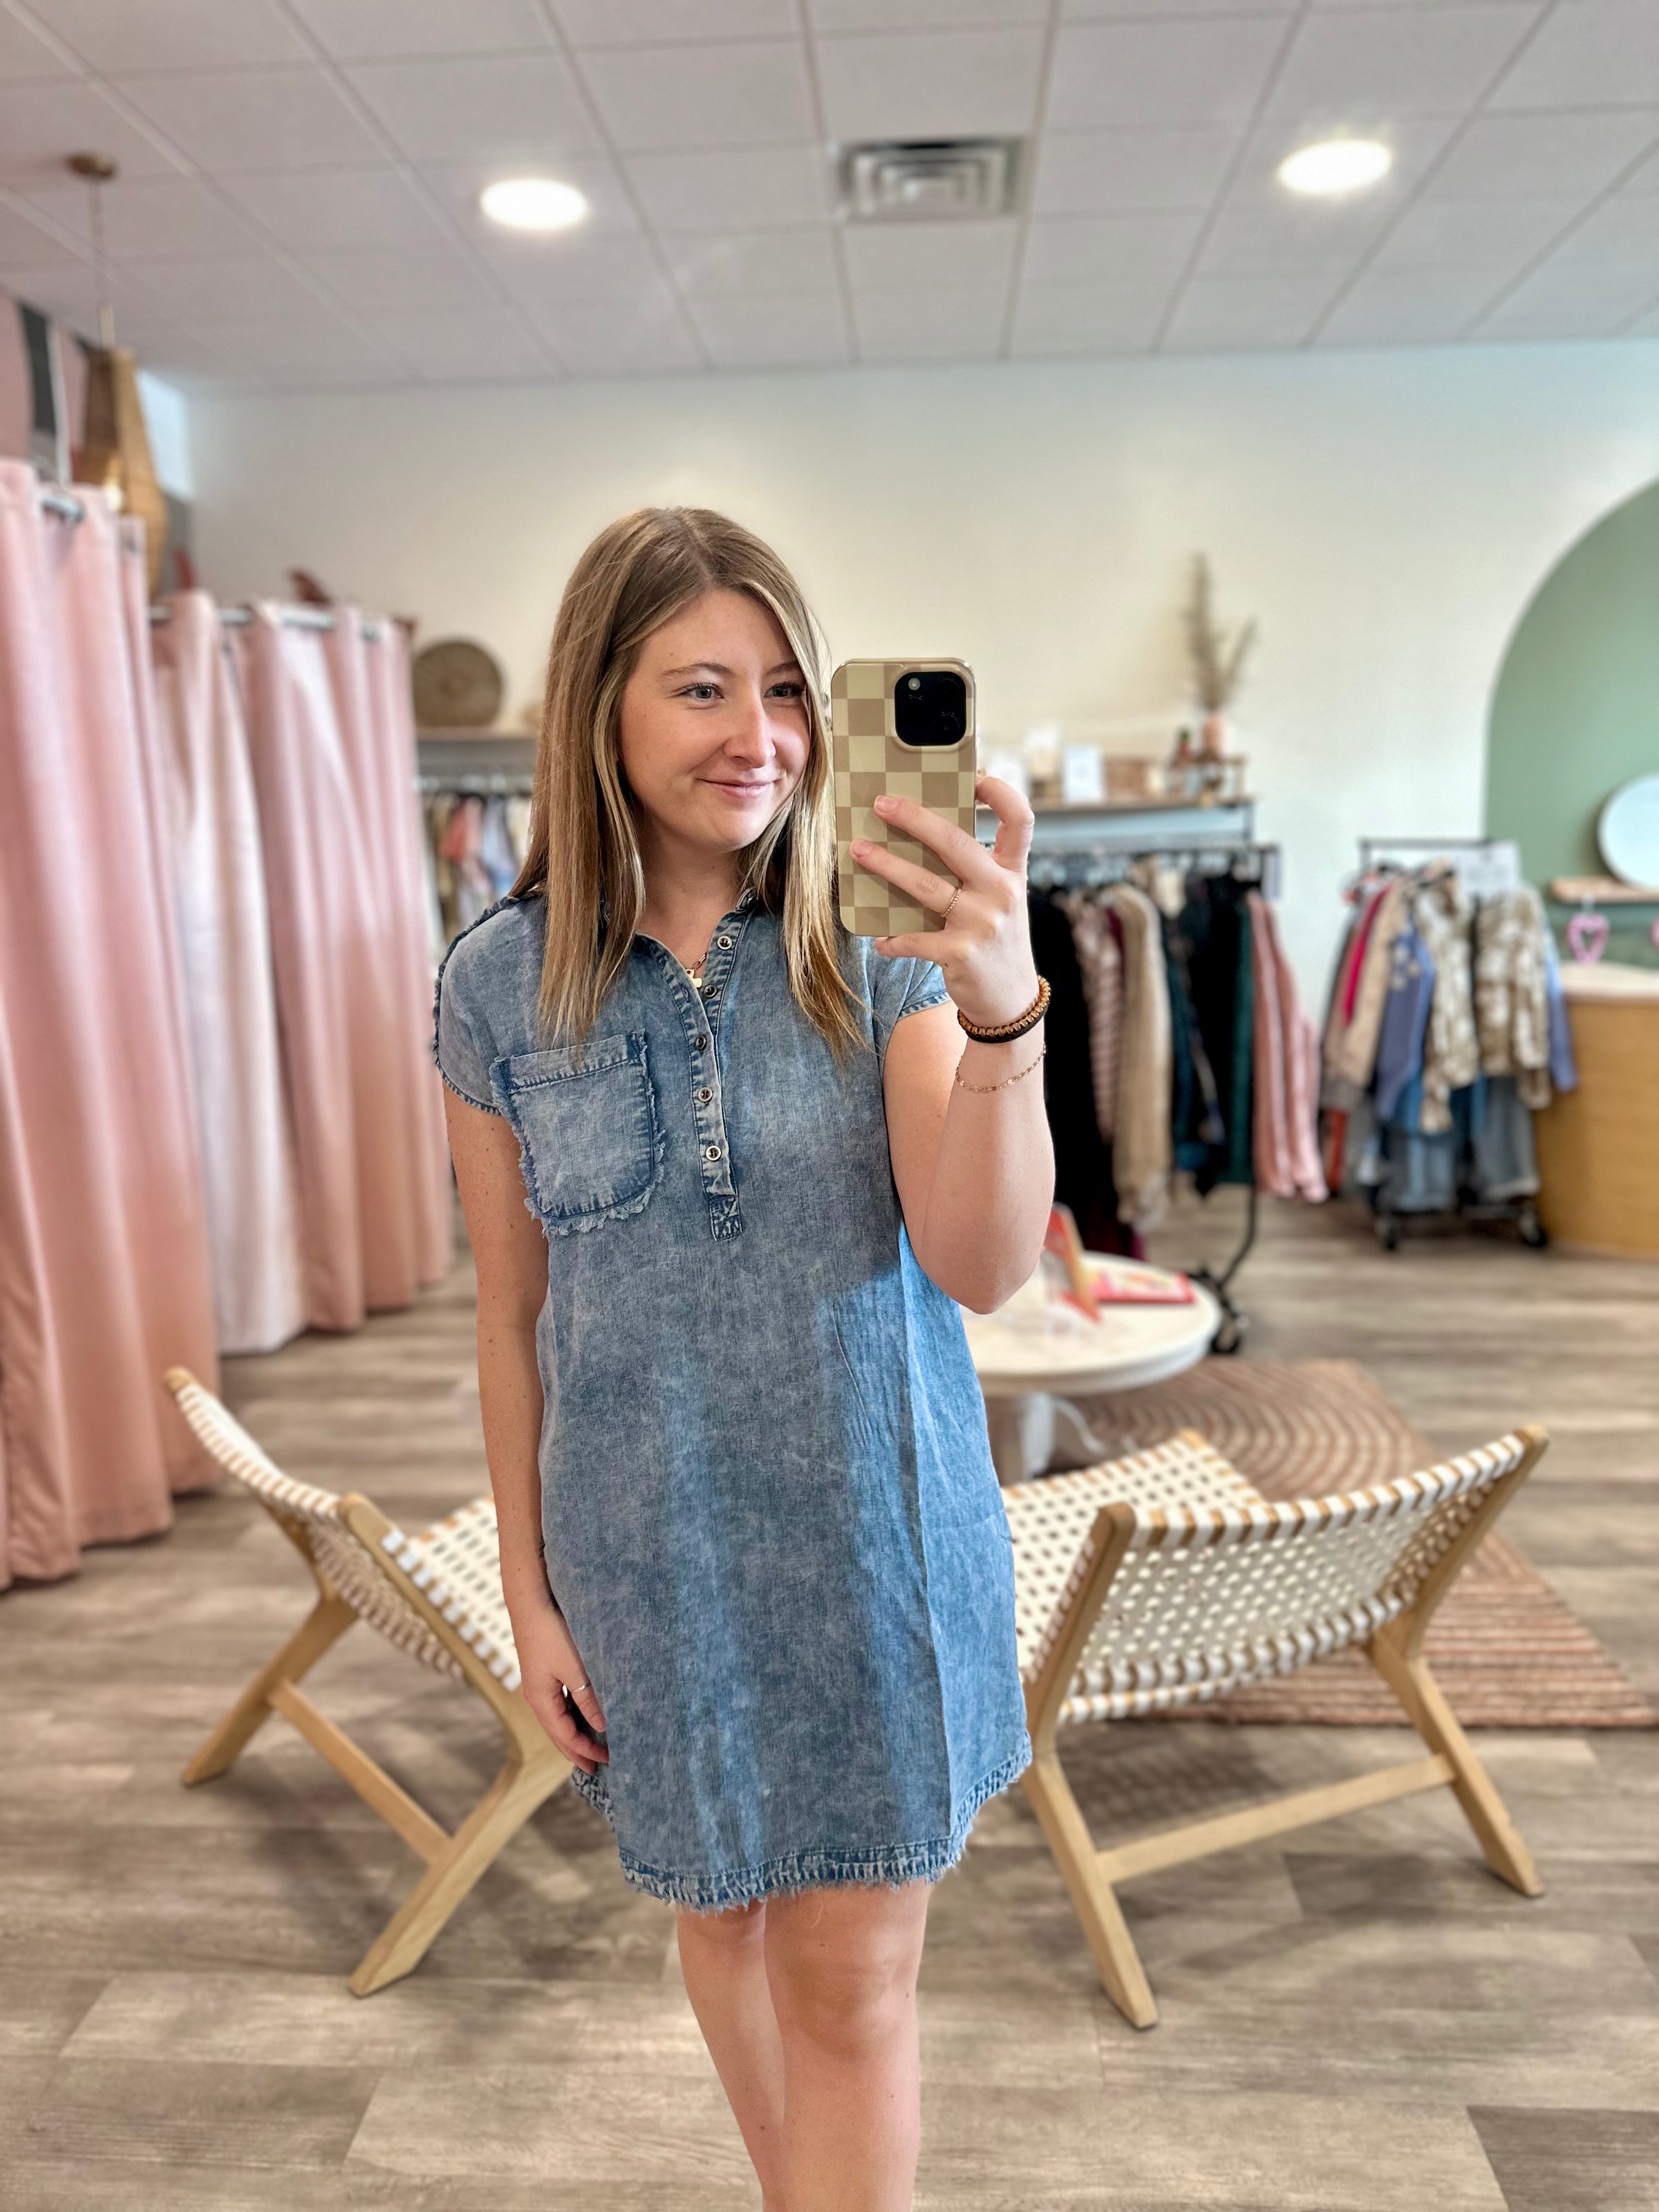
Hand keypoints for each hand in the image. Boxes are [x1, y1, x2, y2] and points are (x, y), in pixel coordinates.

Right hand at [506, 1587, 608, 1775]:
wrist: (530, 1601)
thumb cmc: (552, 1633)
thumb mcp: (575, 1668)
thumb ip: (588, 1699)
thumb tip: (602, 1727)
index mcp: (541, 1700)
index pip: (566, 1736)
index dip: (586, 1751)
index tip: (608, 1760)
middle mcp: (536, 1697)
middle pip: (557, 1734)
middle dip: (576, 1752)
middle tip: (596, 1768)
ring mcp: (537, 1685)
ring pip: (557, 1720)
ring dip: (573, 1735)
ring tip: (590, 1748)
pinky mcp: (542, 1673)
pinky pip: (557, 1705)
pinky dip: (570, 1717)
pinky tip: (582, 1716)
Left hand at [851, 774, 1039, 1028]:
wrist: (1011, 1001)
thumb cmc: (996, 941)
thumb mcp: (1000, 901)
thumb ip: (975, 872)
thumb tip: (922, 837)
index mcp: (1014, 872)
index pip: (1019, 819)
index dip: (999, 792)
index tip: (974, 776)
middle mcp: (1002, 892)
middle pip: (955, 842)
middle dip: (913, 818)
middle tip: (881, 805)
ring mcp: (982, 922)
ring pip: (923, 884)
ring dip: (885, 865)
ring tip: (857, 850)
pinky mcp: (961, 952)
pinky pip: (913, 938)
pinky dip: (892, 940)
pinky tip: (879, 940)